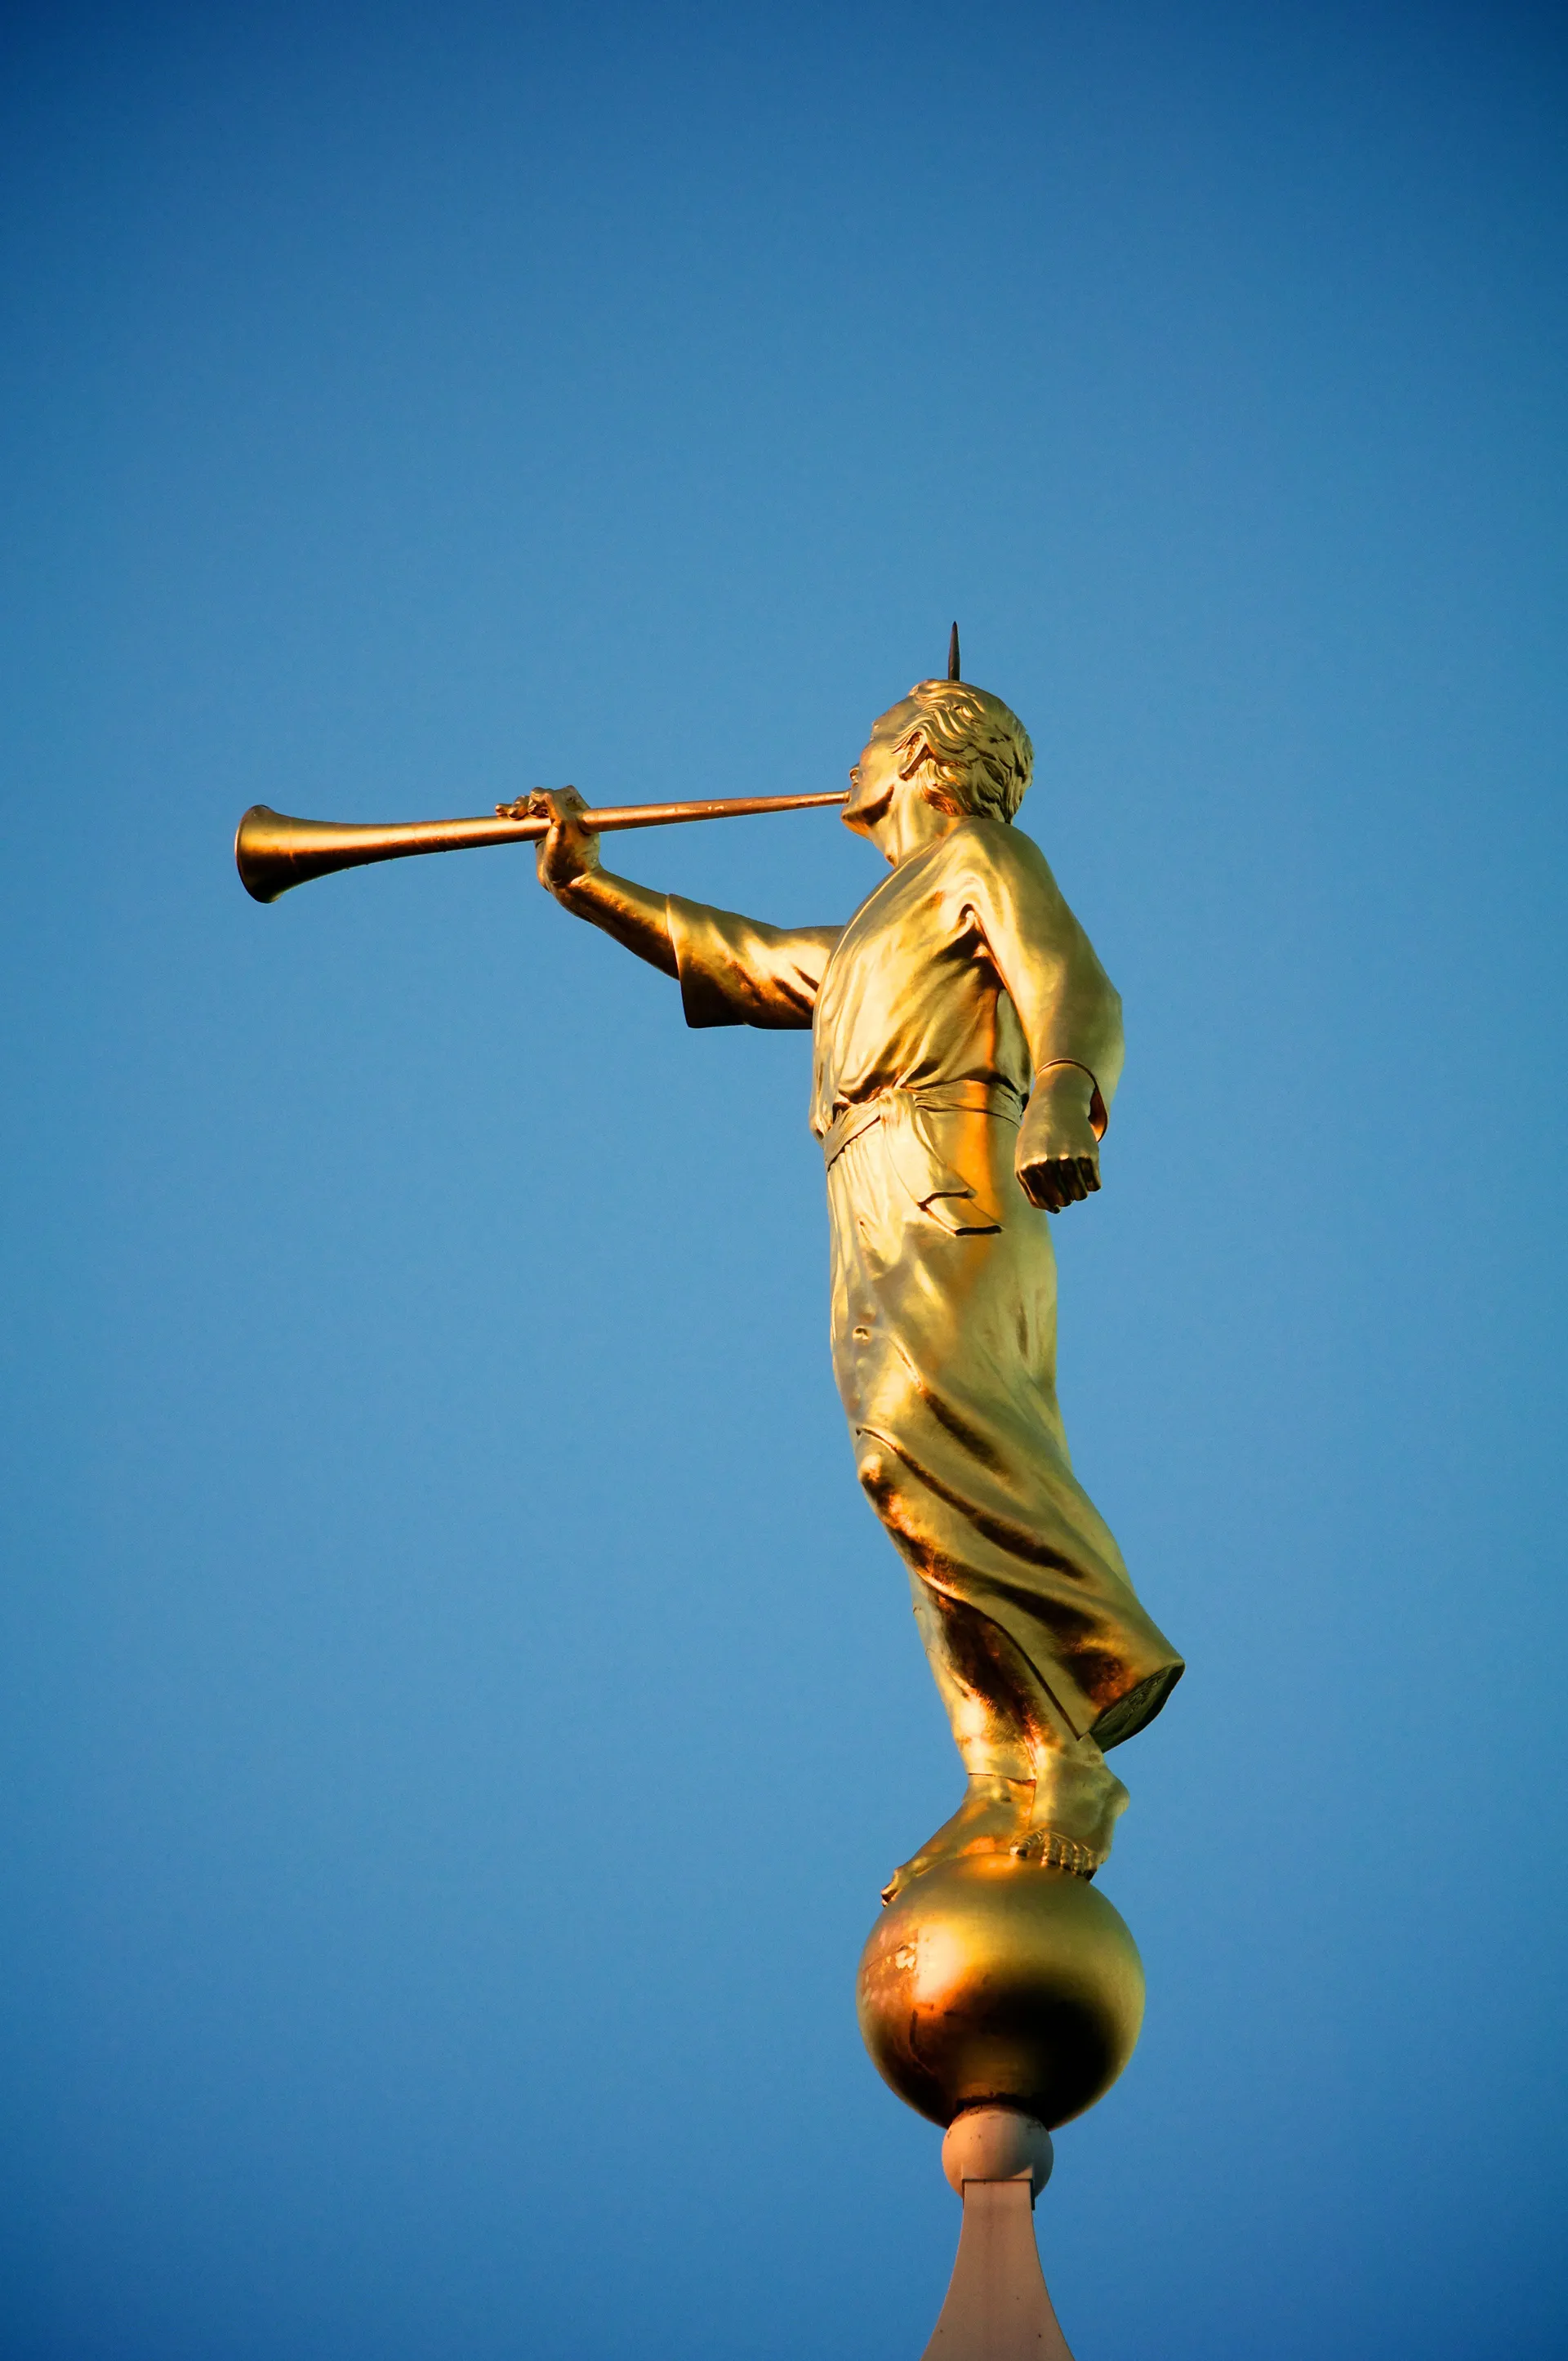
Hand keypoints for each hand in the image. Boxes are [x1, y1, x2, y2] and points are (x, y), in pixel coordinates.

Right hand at [503, 785, 601, 897]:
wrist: (569, 885)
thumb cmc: (571, 857)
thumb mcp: (565, 825)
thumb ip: (553, 803)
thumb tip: (536, 792)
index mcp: (579, 812)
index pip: (562, 793)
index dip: (547, 795)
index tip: (537, 809)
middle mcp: (567, 817)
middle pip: (544, 799)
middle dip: (528, 803)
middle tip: (518, 814)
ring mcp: (552, 827)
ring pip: (533, 808)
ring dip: (518, 806)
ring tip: (505, 811)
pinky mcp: (540, 837)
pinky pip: (527, 821)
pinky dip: (514, 815)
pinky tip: (500, 811)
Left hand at [1016, 1064, 1104, 1212]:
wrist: (1056, 1106)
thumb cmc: (1037, 1138)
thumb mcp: (1025, 1160)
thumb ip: (1031, 1188)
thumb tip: (1054, 1210)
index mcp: (1028, 1169)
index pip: (1046, 1203)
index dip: (1052, 1201)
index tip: (1055, 1189)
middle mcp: (1047, 1165)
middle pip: (1064, 1201)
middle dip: (1067, 1196)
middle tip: (1066, 1181)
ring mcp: (1069, 1159)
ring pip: (1081, 1195)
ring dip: (1080, 1191)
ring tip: (1076, 1177)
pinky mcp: (1089, 1154)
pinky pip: (1095, 1185)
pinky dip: (1092, 1182)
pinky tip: (1086, 1170)